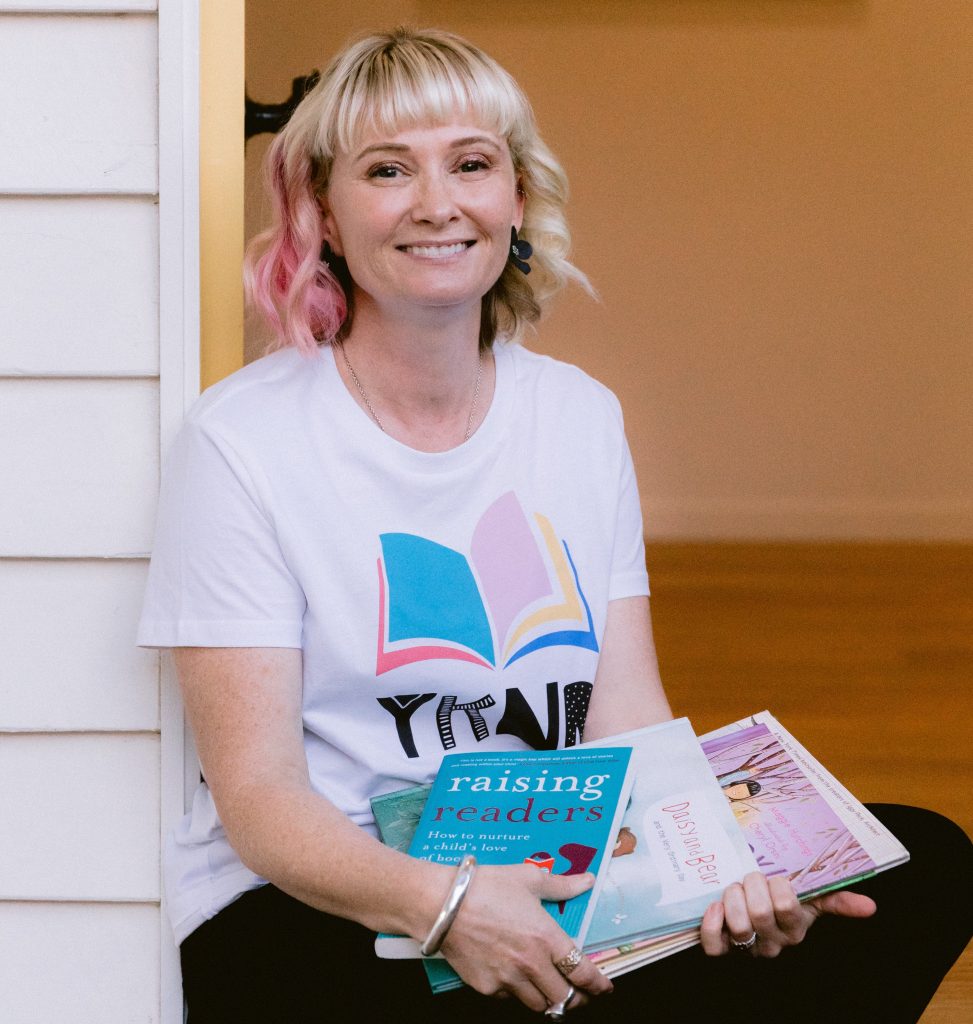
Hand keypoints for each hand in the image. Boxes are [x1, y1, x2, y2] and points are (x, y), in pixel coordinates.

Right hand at [440, 864, 612, 1011]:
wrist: (442, 905)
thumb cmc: (485, 886)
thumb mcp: (527, 878)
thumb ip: (561, 884)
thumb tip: (587, 880)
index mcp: (546, 938)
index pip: (583, 972)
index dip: (598, 984)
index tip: (604, 987)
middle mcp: (531, 964)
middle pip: (565, 998)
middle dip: (577, 999)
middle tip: (580, 994)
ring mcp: (508, 979)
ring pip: (539, 1005)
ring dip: (549, 1000)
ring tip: (550, 990)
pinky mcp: (487, 987)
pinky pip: (510, 998)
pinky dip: (518, 993)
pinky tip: (517, 979)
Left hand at [701, 871, 876, 957]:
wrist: (751, 912)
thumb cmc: (781, 901)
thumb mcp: (811, 898)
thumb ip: (837, 899)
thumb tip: (870, 906)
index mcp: (795, 929)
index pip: (787, 907)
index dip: (777, 887)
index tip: (775, 877)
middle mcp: (773, 942)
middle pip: (760, 913)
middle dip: (751, 886)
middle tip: (750, 877)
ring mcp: (747, 947)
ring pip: (738, 926)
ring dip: (732, 898)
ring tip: (734, 888)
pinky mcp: (723, 948)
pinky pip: (714, 946)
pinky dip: (712, 923)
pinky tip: (715, 906)